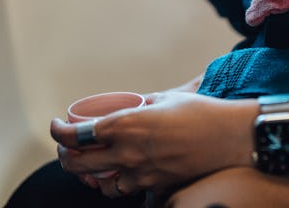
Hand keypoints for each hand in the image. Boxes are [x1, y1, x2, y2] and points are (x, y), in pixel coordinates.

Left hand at [51, 92, 255, 194]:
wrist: (231, 138)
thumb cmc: (201, 112)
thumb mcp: (165, 99)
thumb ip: (140, 105)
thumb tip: (126, 108)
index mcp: (127, 124)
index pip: (77, 135)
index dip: (59, 133)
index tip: (56, 127)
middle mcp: (128, 151)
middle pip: (79, 163)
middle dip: (66, 156)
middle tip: (68, 147)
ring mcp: (141, 173)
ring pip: (100, 183)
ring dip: (90, 174)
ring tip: (91, 164)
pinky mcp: (156, 186)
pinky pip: (125, 189)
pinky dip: (116, 183)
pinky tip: (119, 174)